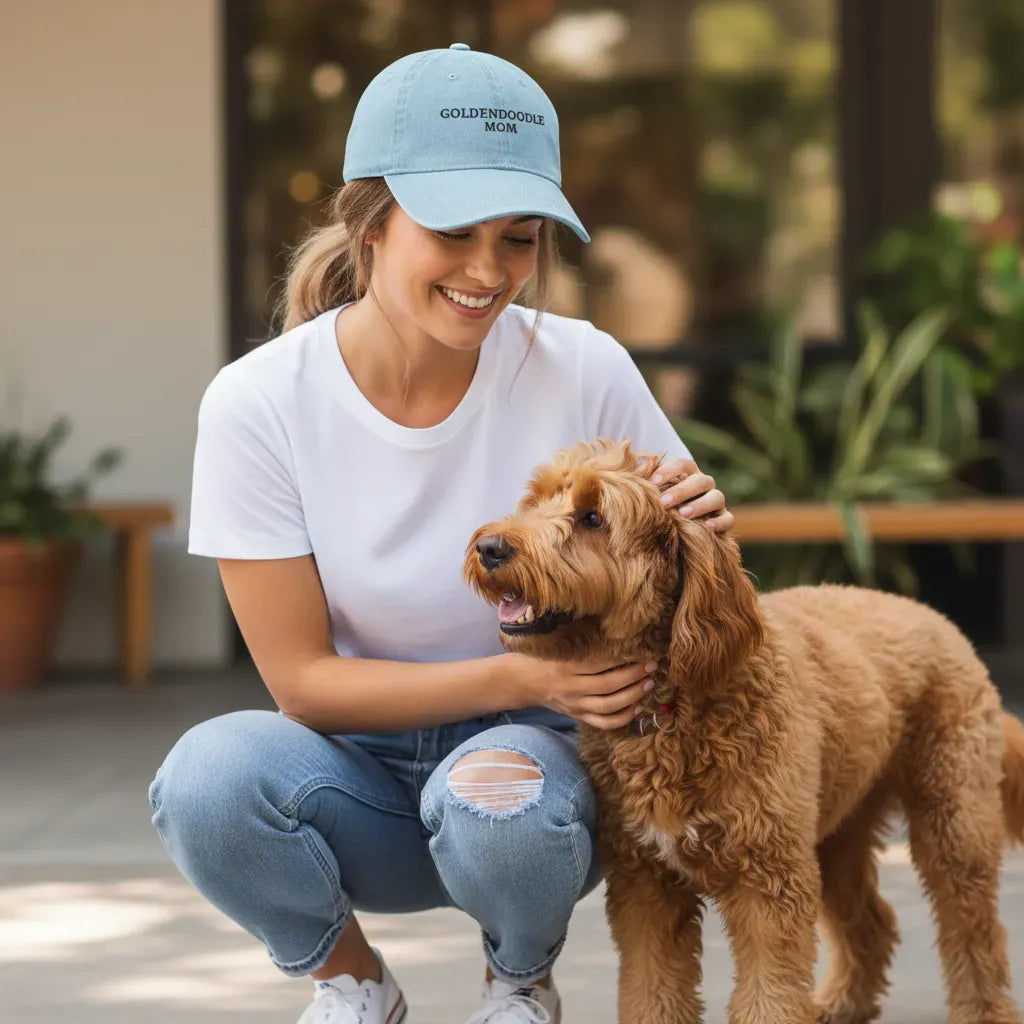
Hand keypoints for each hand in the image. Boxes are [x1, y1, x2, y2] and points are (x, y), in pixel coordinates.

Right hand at [503, 653, 655, 730]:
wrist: (521, 681)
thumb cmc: (541, 656)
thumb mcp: (556, 645)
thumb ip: (582, 643)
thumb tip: (616, 633)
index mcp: (564, 666)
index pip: (599, 663)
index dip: (622, 658)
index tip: (641, 650)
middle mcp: (569, 688)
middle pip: (607, 686)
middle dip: (633, 676)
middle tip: (651, 666)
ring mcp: (574, 706)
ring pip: (608, 707)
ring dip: (632, 697)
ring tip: (648, 685)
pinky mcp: (577, 716)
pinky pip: (603, 723)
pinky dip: (623, 718)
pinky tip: (637, 708)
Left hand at [652, 457, 733, 533]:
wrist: (683, 529)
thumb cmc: (663, 507)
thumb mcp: (654, 495)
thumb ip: (645, 487)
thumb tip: (625, 479)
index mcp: (688, 474)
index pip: (683, 464)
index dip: (669, 470)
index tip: (652, 482)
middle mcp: (704, 484)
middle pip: (700, 480)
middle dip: (682, 490)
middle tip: (664, 502)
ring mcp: (716, 501)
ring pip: (716, 497)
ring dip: (699, 505)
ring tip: (682, 514)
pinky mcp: (723, 519)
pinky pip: (728, 519)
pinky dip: (719, 522)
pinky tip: (706, 527)